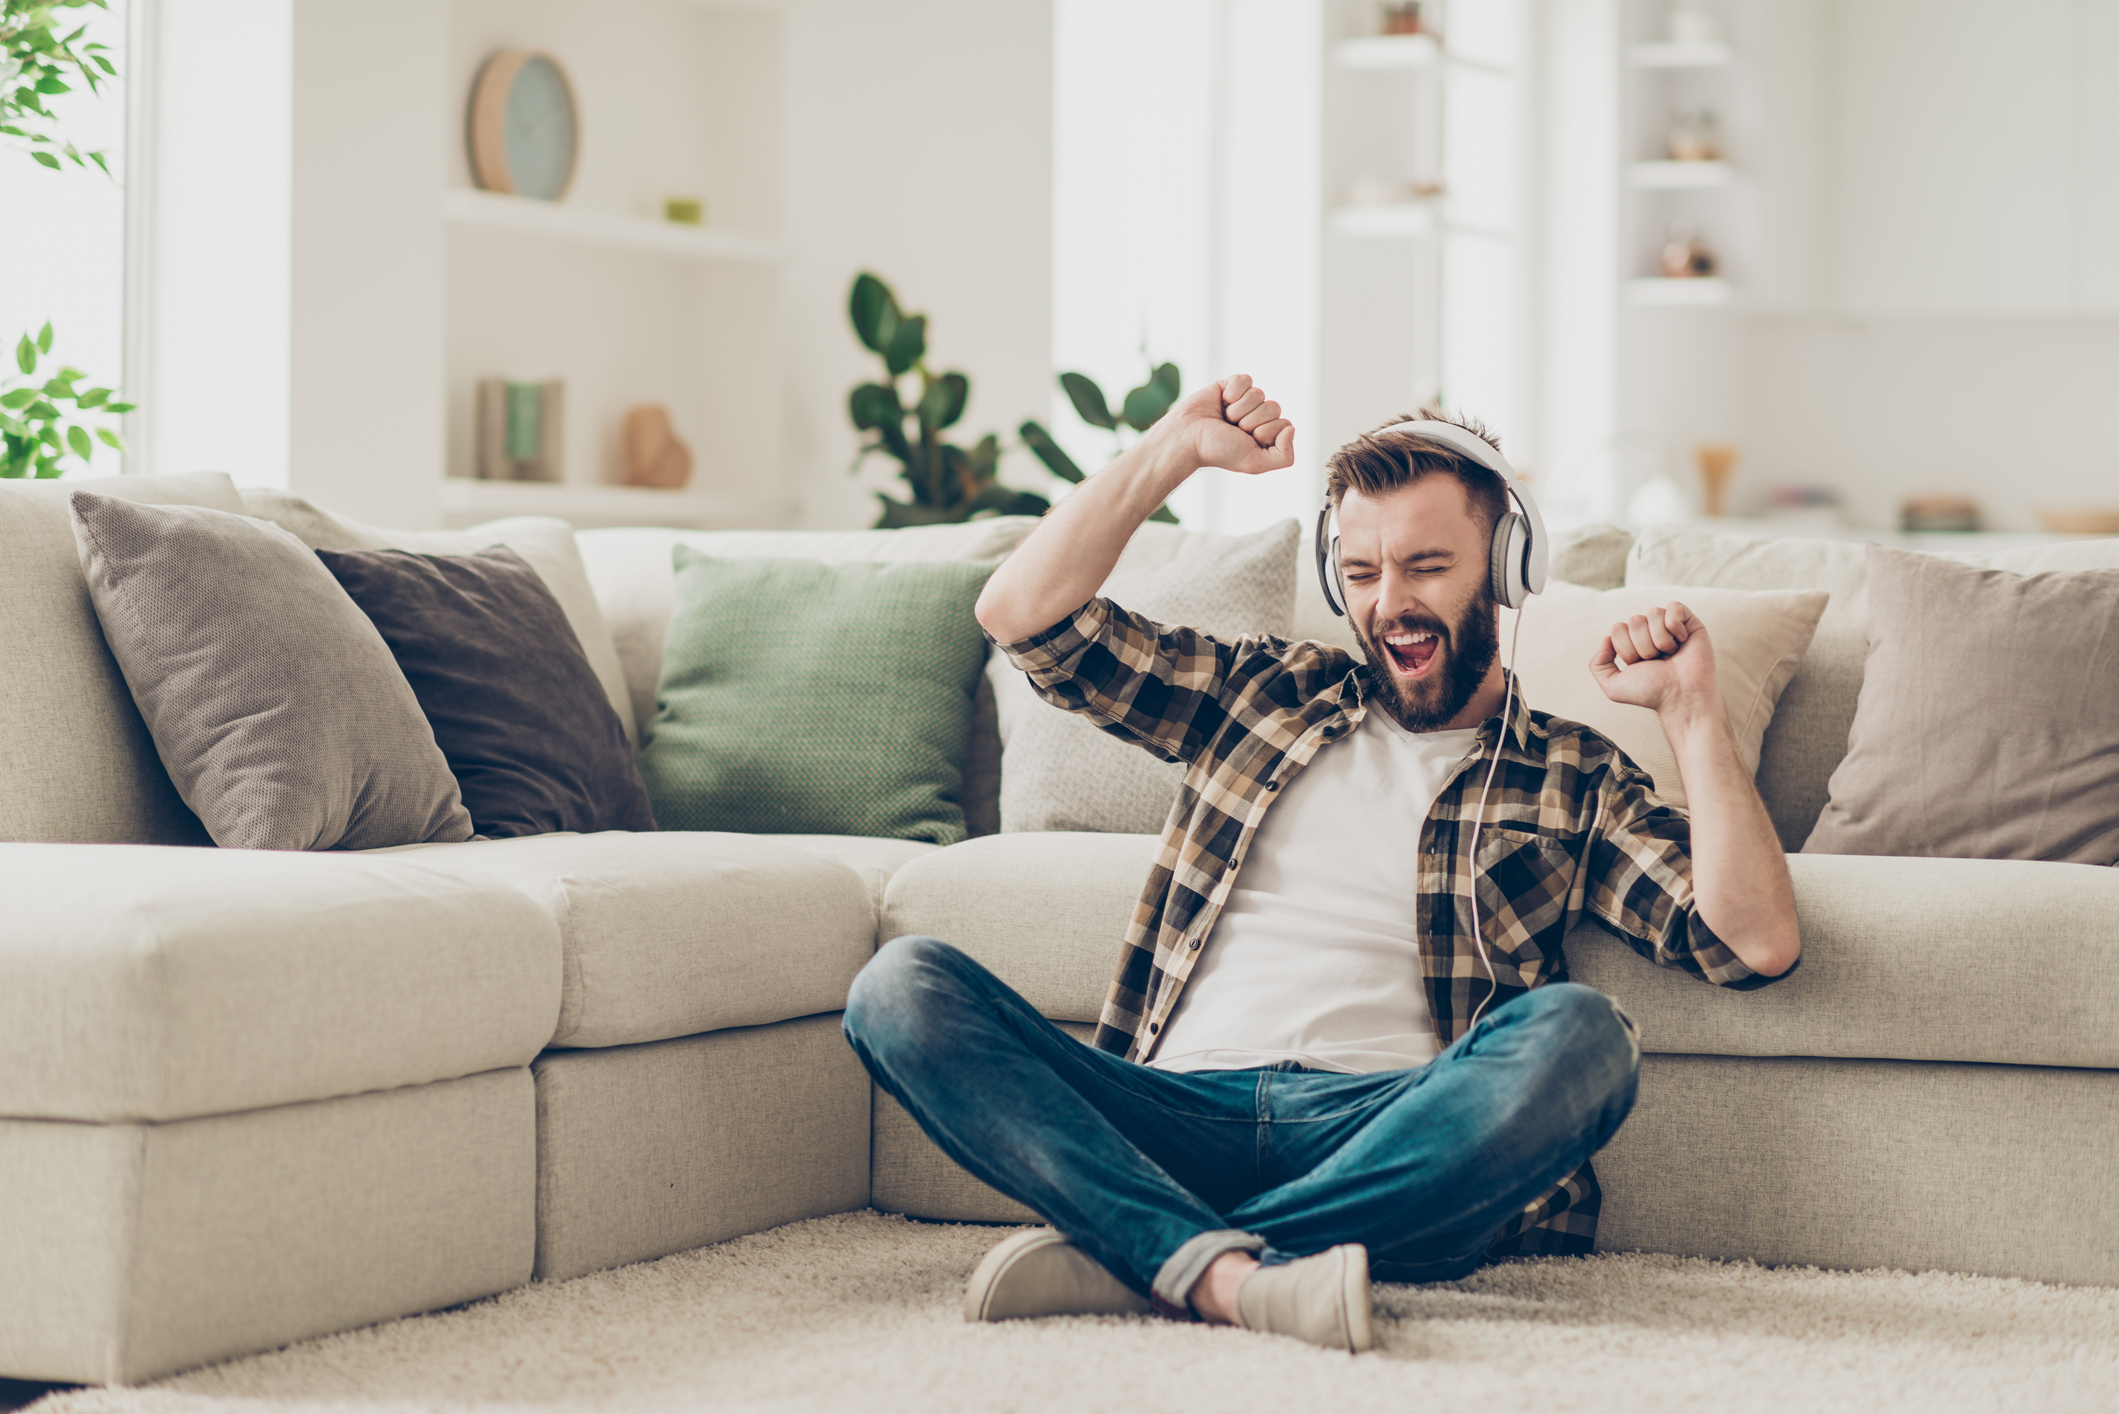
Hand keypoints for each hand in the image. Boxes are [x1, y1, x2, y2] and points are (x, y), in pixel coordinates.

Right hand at [1145, 373, 1294, 476]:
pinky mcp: (1231, 386)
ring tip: (1224, 418)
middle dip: (1252, 420)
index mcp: (1266, 436)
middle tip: (1233, 430)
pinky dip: (1233, 391)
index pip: (1284, 424)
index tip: (1246, 441)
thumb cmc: (1218, 452)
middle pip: (1273, 407)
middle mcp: (1257, 418)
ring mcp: (1244, 401)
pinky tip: (1221, 402)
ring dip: (1239, 408)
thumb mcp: (1255, 463)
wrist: (1187, 437)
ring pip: (1259, 394)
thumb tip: (1291, 428)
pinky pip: (1245, 379)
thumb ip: (1284, 456)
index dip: (1266, 432)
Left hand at [1589, 601, 1722, 721]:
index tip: (1639, 665)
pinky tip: (1681, 642)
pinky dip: (1675, 626)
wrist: (1680, 697)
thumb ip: (1598, 664)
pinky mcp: (1691, 624)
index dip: (1625, 649)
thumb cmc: (1650, 693)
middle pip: (1634, 620)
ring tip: (1669, 654)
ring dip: (1659, 640)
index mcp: (1632, 643)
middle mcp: (1650, 632)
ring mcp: (1670, 627)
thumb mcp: (1613, 686)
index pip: (1617, 628)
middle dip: (1642, 645)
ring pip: (1654, 613)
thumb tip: (1607, 638)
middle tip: (1655, 661)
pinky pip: (1675, 607)